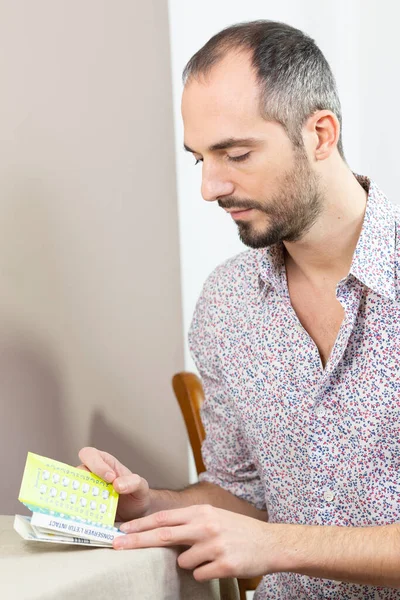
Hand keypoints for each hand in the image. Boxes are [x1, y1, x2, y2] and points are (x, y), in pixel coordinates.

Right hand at [78, 447, 150, 521]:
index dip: (96, 464)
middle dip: (84, 482)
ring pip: (74, 491)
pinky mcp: (86, 507)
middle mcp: (92, 475)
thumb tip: (117, 484)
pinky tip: (91, 518)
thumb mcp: (141, 486)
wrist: (137, 514)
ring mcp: (87, 492)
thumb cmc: (137, 494)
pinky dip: (82, 512)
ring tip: (94, 508)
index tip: (110, 478)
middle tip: (98, 494)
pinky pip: (78, 508)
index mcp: (104, 463)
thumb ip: (133, 482)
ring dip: (81, 499)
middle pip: (77, 472)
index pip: (91, 455)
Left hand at [114, 504, 273, 580]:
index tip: (122, 530)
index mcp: (201, 512)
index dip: (141, 525)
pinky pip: (200, 575)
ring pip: (183, 562)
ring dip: (190, 563)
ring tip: (210, 555)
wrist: (270, 542)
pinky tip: (220, 564)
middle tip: (115, 546)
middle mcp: (206, 526)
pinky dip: (205, 573)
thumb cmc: (238, 530)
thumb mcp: (213, 517)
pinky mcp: (223, 565)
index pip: (164, 518)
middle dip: (136, 541)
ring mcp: (214, 546)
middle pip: (163, 535)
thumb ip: (190, 522)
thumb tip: (161, 531)